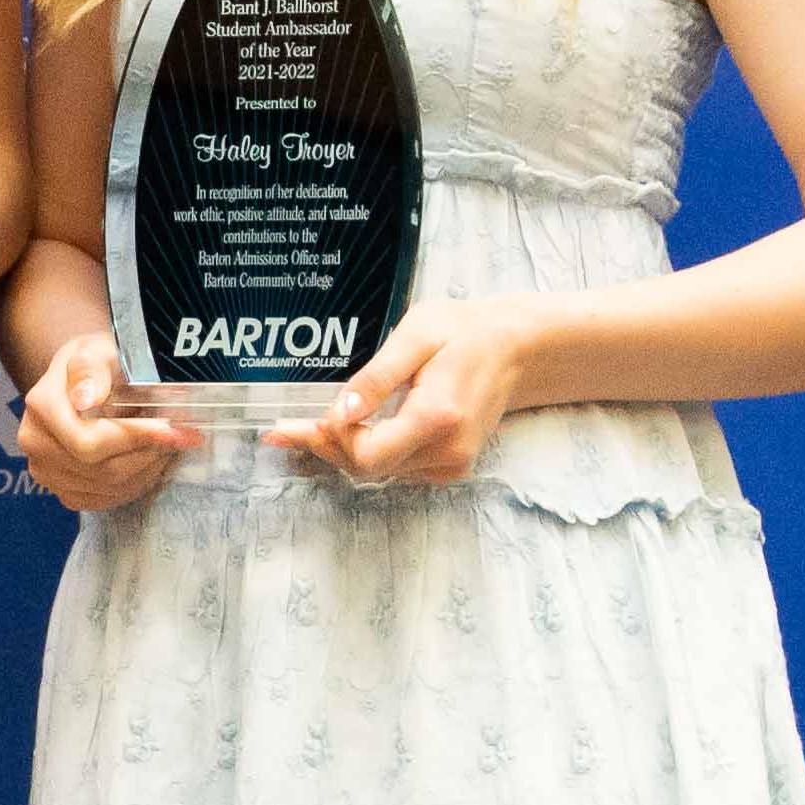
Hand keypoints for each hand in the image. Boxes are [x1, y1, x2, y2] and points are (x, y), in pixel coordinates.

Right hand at [15, 330, 194, 510]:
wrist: (84, 380)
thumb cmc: (95, 363)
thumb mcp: (96, 351)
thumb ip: (92, 370)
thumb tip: (86, 398)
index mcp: (42, 406)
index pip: (89, 441)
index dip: (136, 439)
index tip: (174, 430)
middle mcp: (36, 443)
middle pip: (102, 469)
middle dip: (149, 454)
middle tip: (181, 436)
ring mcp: (46, 472)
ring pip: (110, 487)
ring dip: (148, 468)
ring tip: (166, 444)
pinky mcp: (64, 491)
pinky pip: (106, 499)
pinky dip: (136, 483)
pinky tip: (148, 461)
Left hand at [285, 299, 527, 488]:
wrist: (518, 349)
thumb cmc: (466, 332)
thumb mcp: (417, 336)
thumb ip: (377, 378)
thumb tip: (339, 412)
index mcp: (437, 417)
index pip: (366, 454)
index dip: (325, 441)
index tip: (289, 424)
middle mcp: (447, 450)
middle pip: (366, 468)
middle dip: (325, 447)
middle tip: (286, 428)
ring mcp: (452, 464)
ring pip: (379, 472)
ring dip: (344, 451)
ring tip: (312, 426)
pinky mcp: (452, 466)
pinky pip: (397, 468)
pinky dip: (371, 452)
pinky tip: (355, 430)